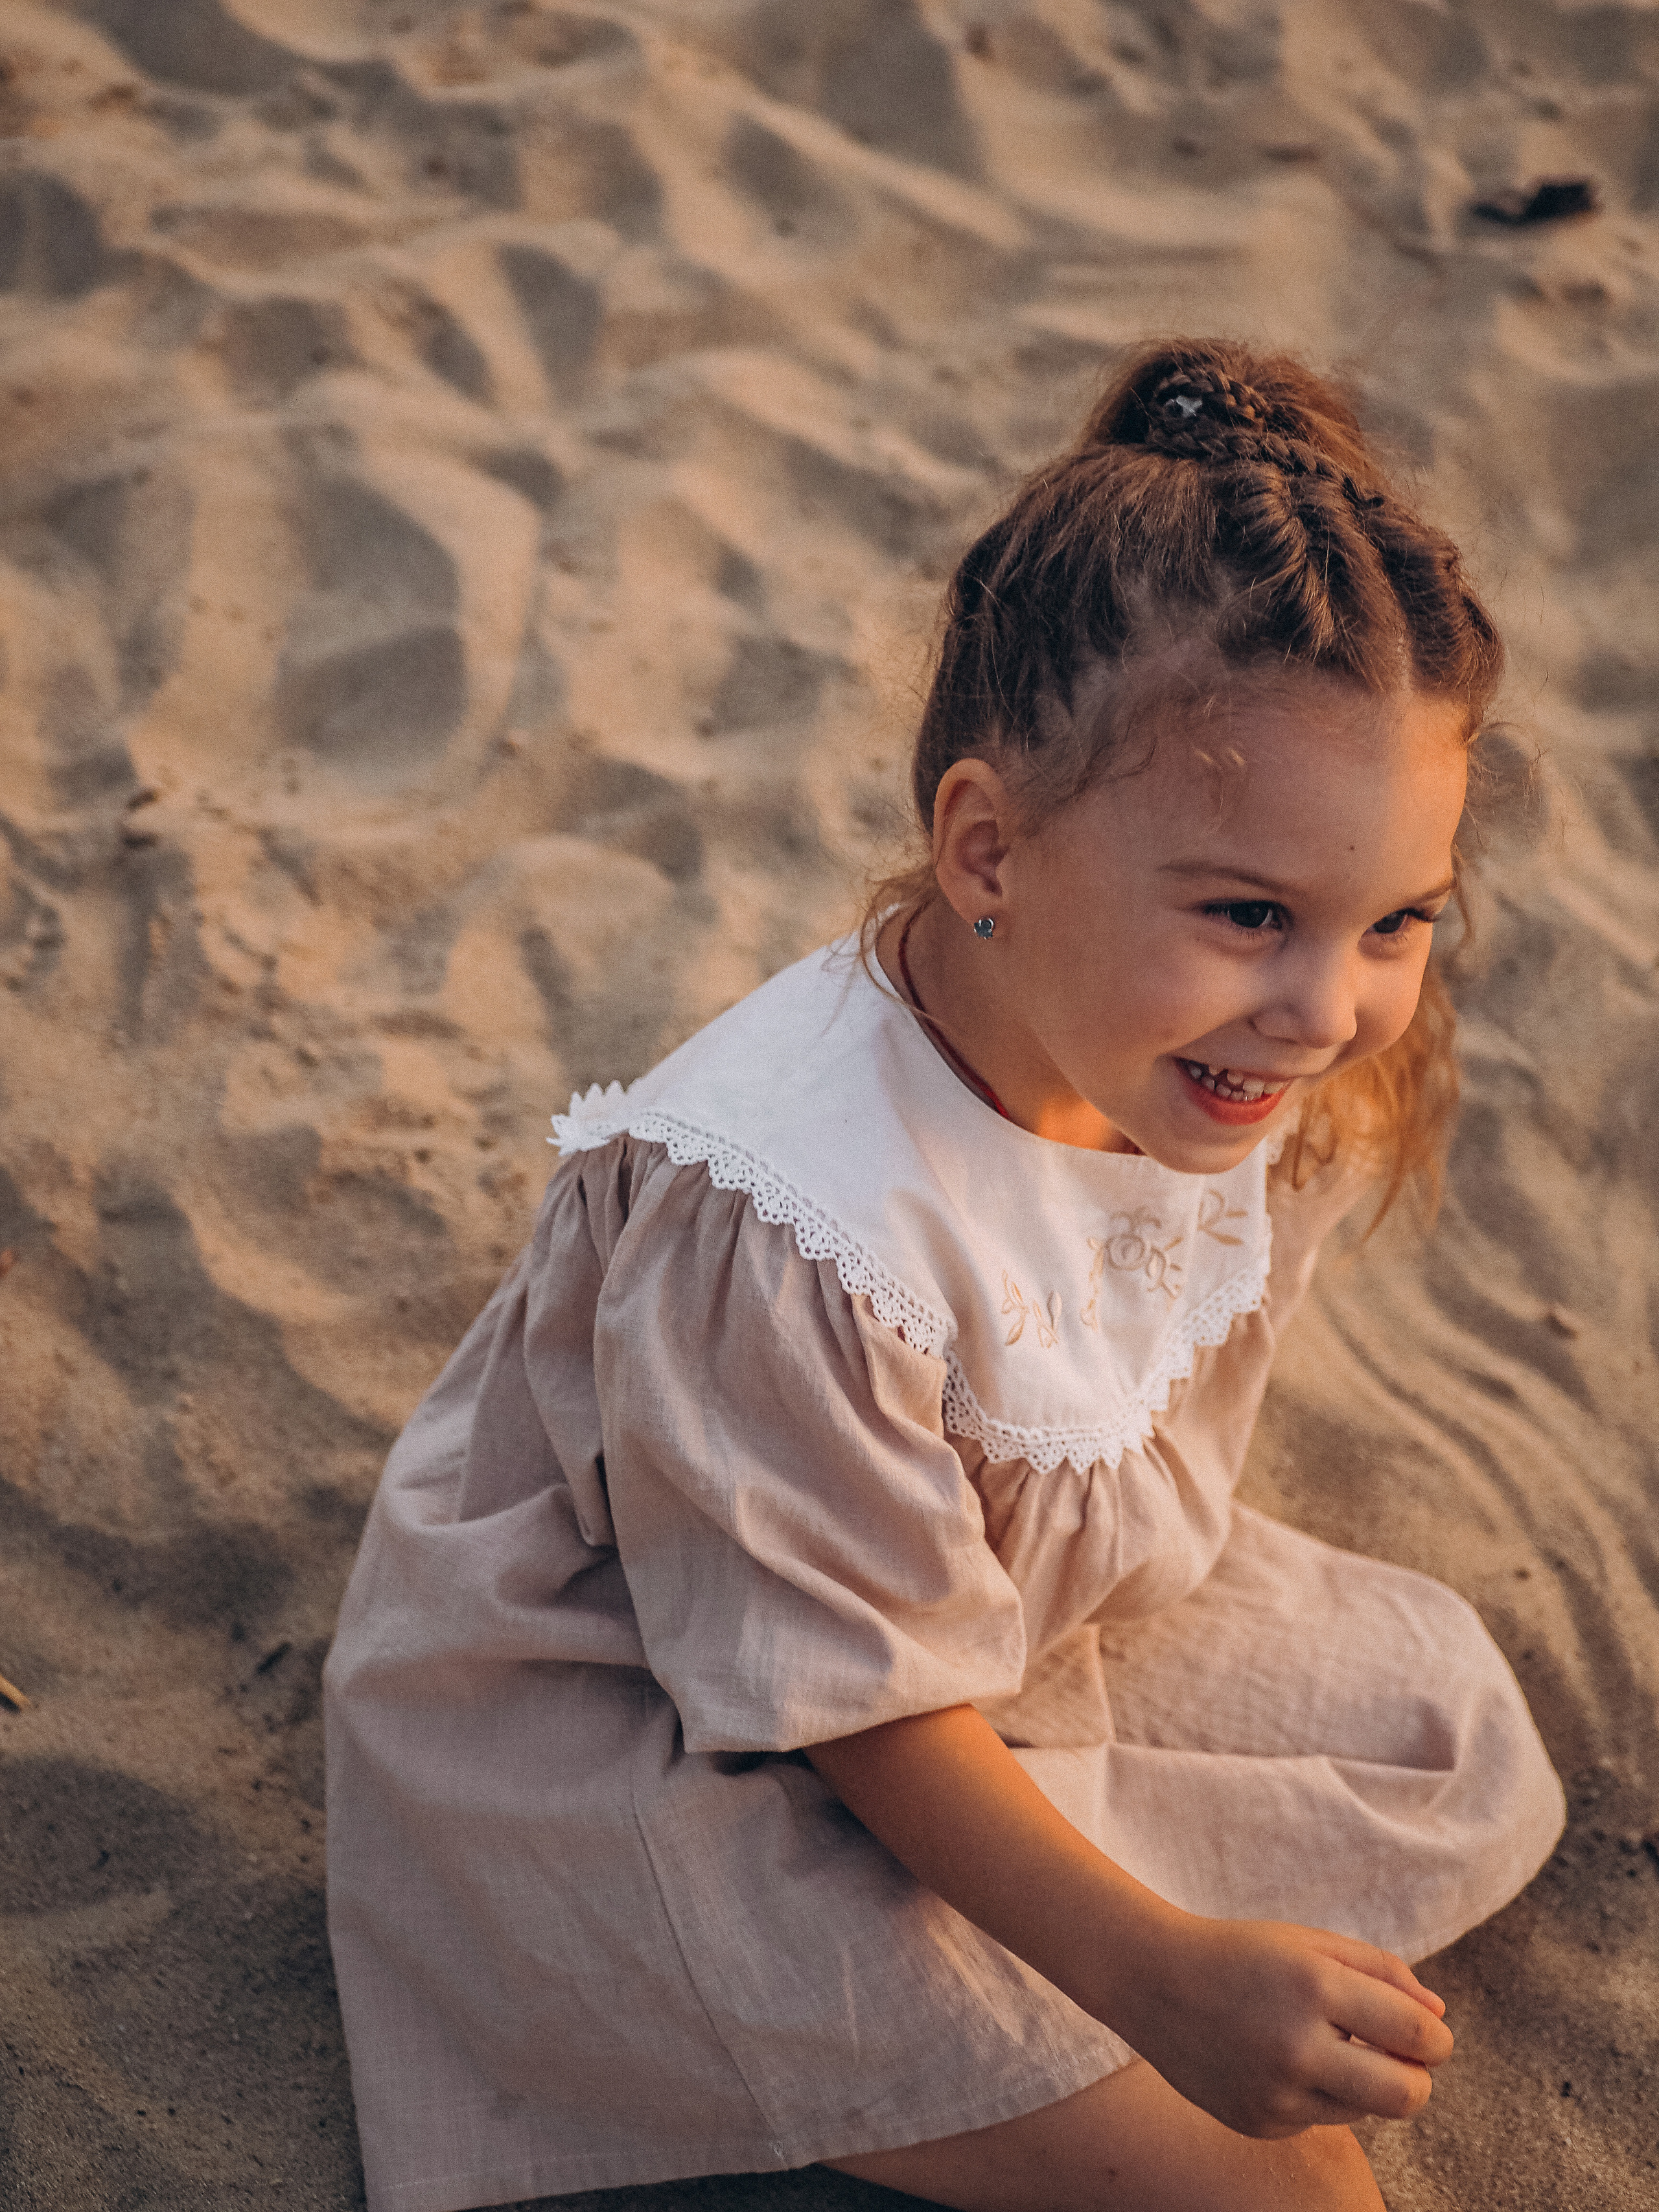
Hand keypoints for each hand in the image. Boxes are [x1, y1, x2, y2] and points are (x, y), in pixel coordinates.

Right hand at [1117, 1913, 1452, 2138]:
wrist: (1153, 1982)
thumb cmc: (1241, 1953)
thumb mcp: (1312, 1942)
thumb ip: (1383, 1972)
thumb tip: (1438, 2018)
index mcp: (1315, 1985)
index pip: (1418, 2036)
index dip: (1437, 2039)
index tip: (1428, 2034)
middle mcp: (1297, 2045)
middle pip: (1407, 2096)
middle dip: (1417, 2079)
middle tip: (1398, 2057)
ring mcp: (1276, 2093)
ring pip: (1364, 2111)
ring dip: (1361, 2083)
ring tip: (1320, 2043)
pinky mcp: (1259, 2123)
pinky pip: (1319, 2119)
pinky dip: (1316, 2093)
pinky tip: (1277, 2060)